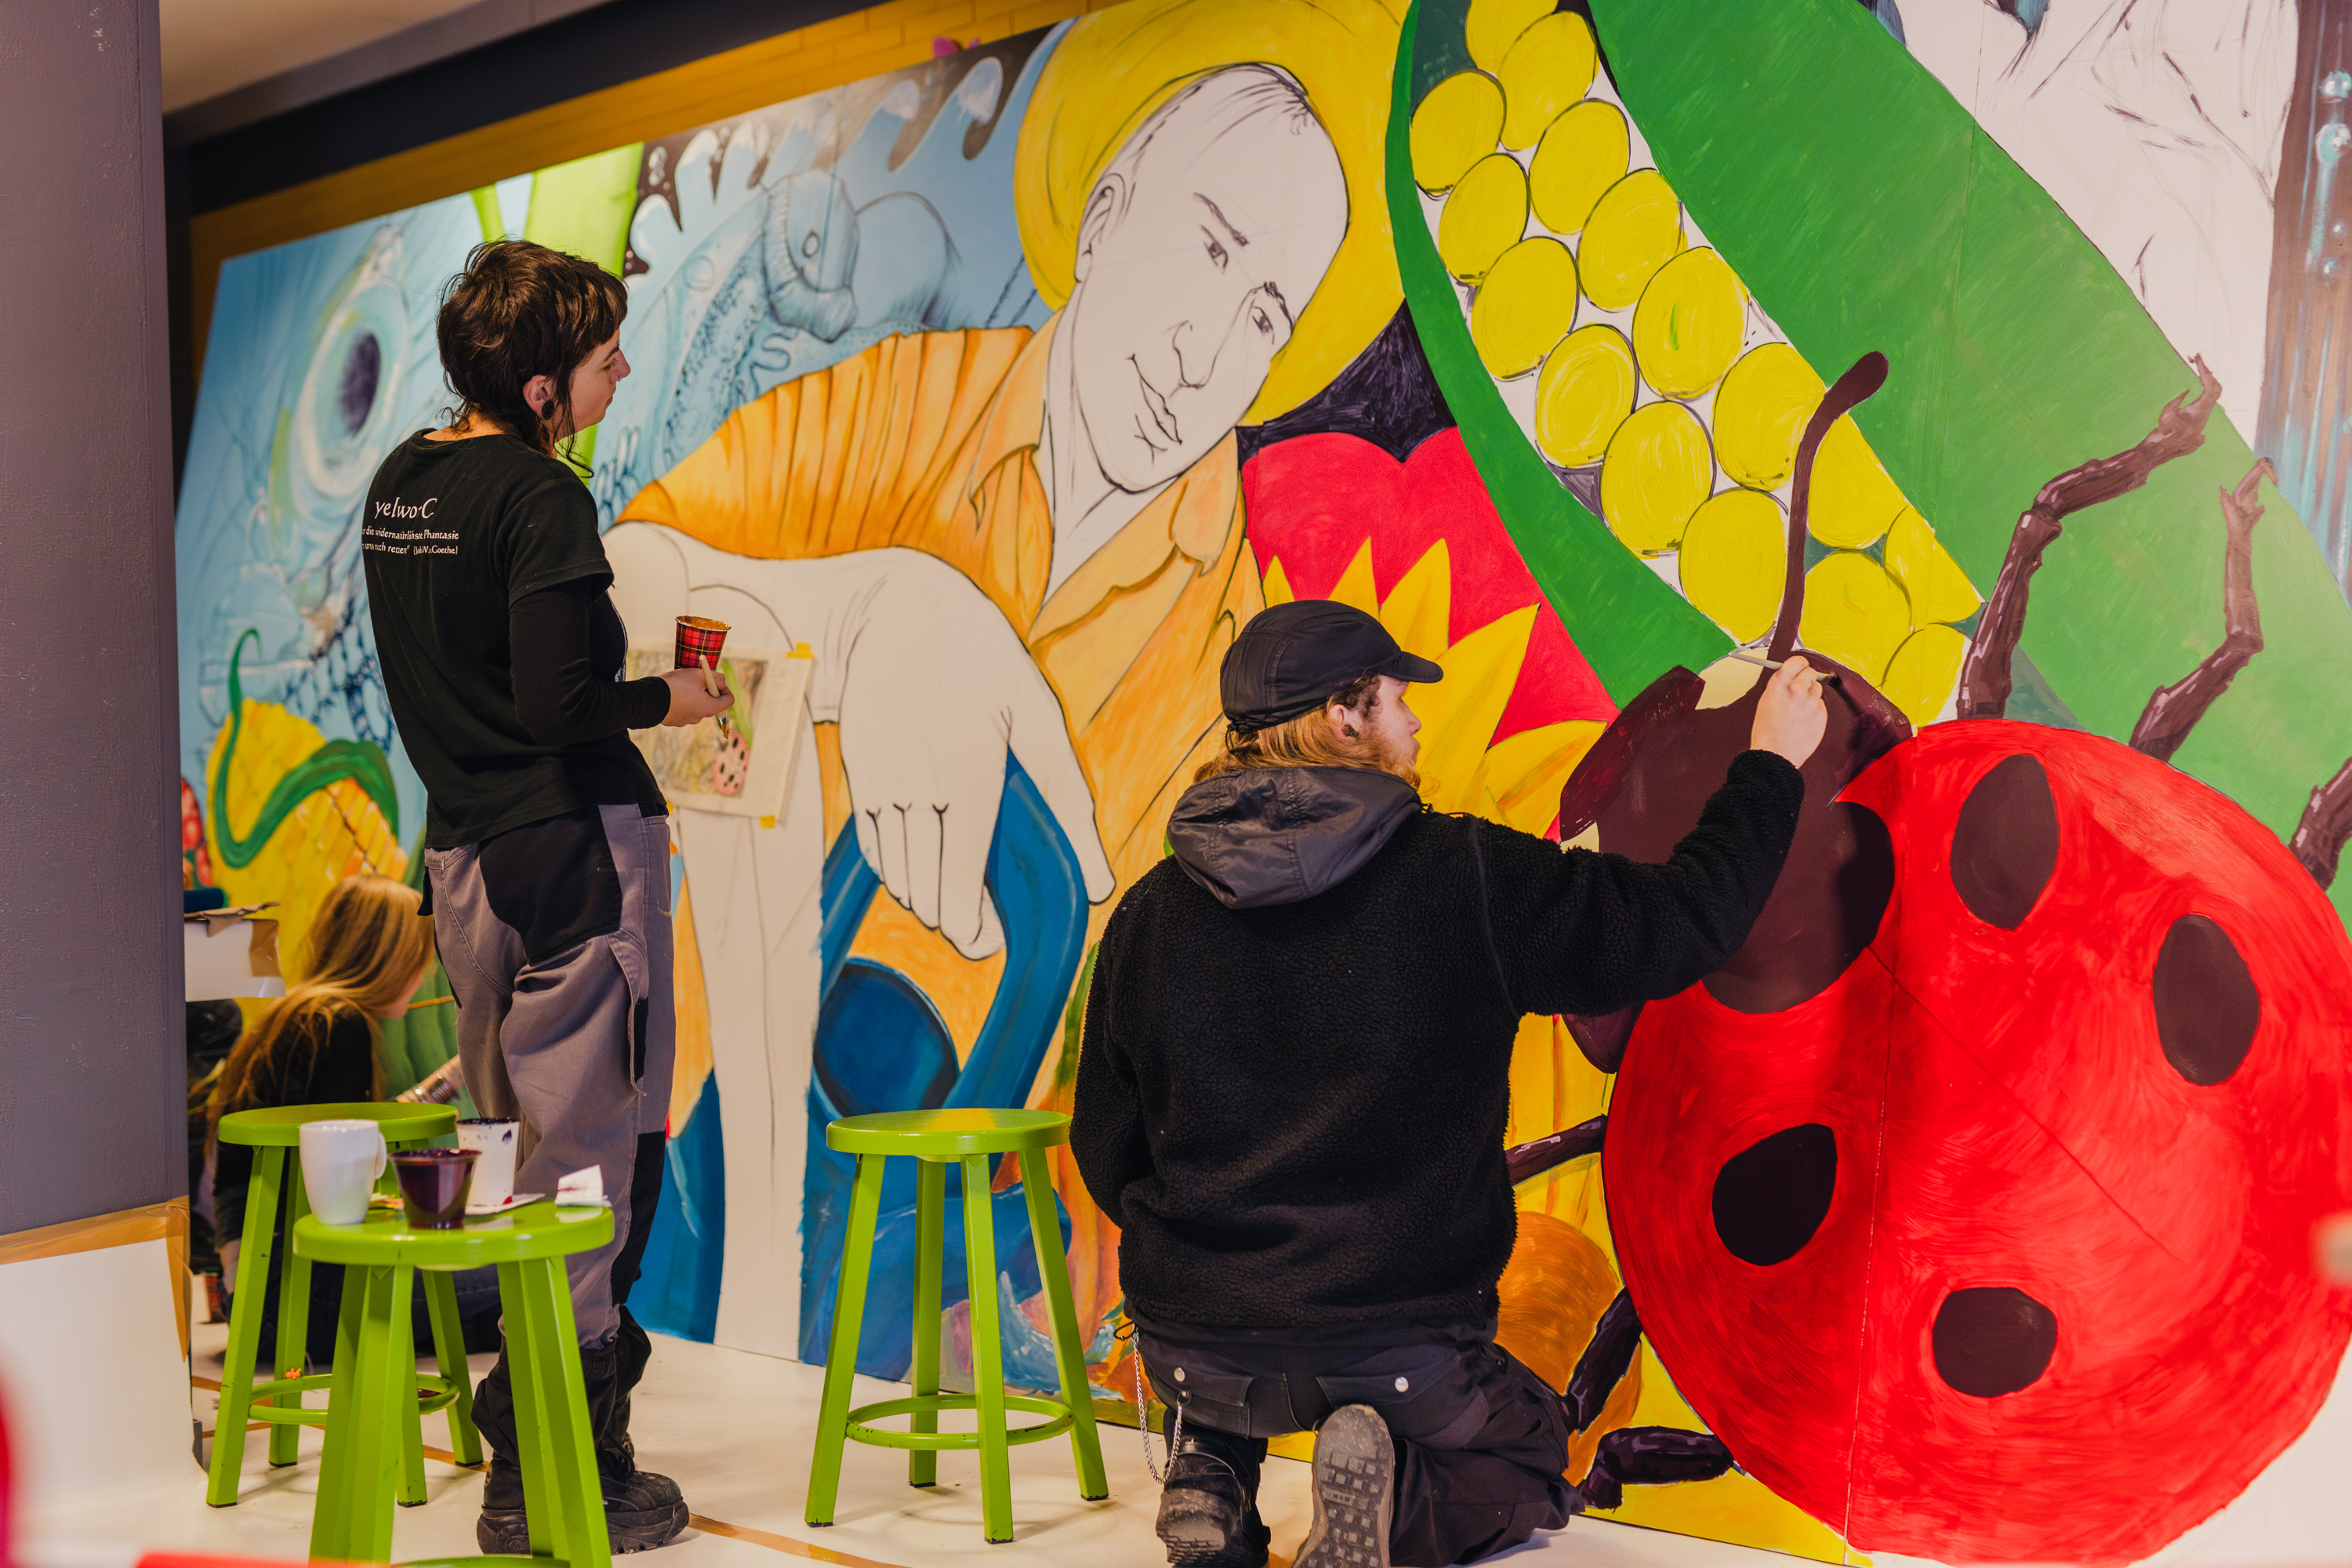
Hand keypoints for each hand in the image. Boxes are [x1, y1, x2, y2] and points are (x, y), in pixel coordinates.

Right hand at [659, 666, 733, 726]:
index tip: (716, 681)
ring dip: (693, 696)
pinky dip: (681, 702)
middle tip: (696, 680)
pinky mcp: (674, 721)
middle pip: (711, 703)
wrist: (649, 697)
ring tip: (681, 686)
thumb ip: (716, 678)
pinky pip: (683, 710)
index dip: (725, 688)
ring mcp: (686, 721)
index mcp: (709, 708)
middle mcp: (699, 718)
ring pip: (696, 706)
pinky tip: (672, 693)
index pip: (728, 701)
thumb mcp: (699, 674)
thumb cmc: (676, 685)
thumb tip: (722, 682)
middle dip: (707, 691)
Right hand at [834, 551, 1115, 957]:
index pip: (958, 876)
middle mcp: (915, 786)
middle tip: (982, 934)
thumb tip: (1097, 881)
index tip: (986, 943)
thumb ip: (1068, 802)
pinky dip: (895, 871)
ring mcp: (879, 783)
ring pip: (896, 871)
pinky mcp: (857, 775)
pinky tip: (919, 877)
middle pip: (925, 885)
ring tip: (955, 907)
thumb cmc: (981, 662)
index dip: (969, 923)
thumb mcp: (1036, 717)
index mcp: (967, 774)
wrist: (896, 612)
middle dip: (953, 920)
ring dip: (924, 898)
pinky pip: (872, 845)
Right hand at [1750, 656, 1827, 767]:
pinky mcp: (1821, 713)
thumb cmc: (1766, 731)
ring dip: (1811, 695)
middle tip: (1800, 690)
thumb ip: (1780, 685)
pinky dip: (1814, 710)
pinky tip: (1803, 720)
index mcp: (1780, 683)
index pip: (1798, 661)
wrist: (1775, 754)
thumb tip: (1792, 677)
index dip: (1799, 665)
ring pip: (1817, 688)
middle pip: (1811, 672)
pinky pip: (1821, 705)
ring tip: (1800, 709)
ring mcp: (1811, 701)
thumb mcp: (1766, 700)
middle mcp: (1797, 688)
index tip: (1800, 668)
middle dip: (1806, 679)